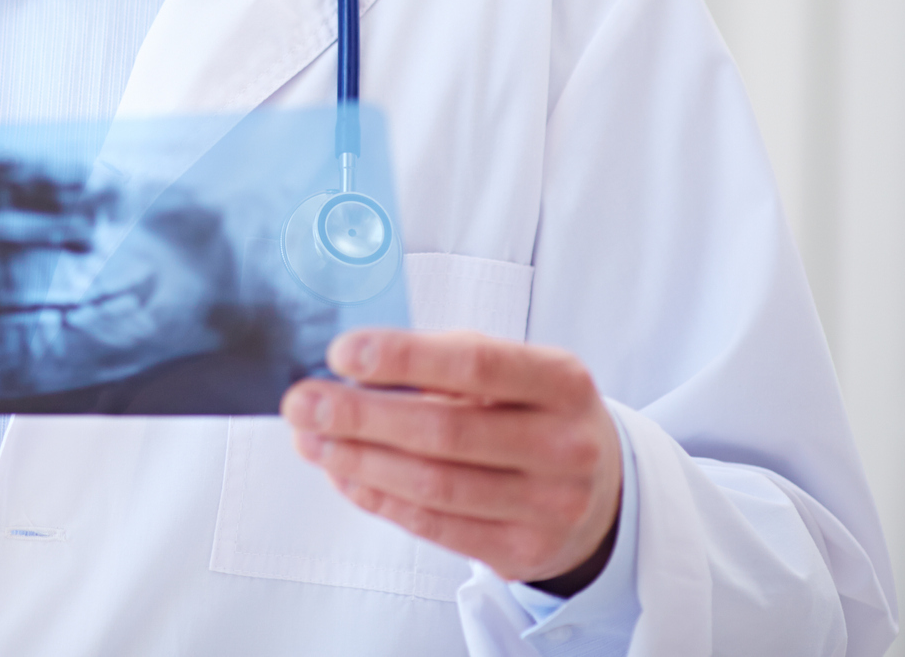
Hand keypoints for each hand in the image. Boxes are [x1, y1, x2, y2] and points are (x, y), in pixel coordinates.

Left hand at [281, 329, 621, 583]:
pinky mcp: (523, 550)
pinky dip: (379, 498)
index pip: (475, 364)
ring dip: (357, 460)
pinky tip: (343, 474)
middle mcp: (563, 445)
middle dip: (360, 416)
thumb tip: (352, 367)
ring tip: (310, 439)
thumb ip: (443, 360)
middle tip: (304, 403)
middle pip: (444, 431)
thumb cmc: (533, 414)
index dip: (404, 358)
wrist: (600, 490)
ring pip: (433, 485)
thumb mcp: (512, 371)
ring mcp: (549, 505)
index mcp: (561, 382)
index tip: (342, 353)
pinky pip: (434, 526)